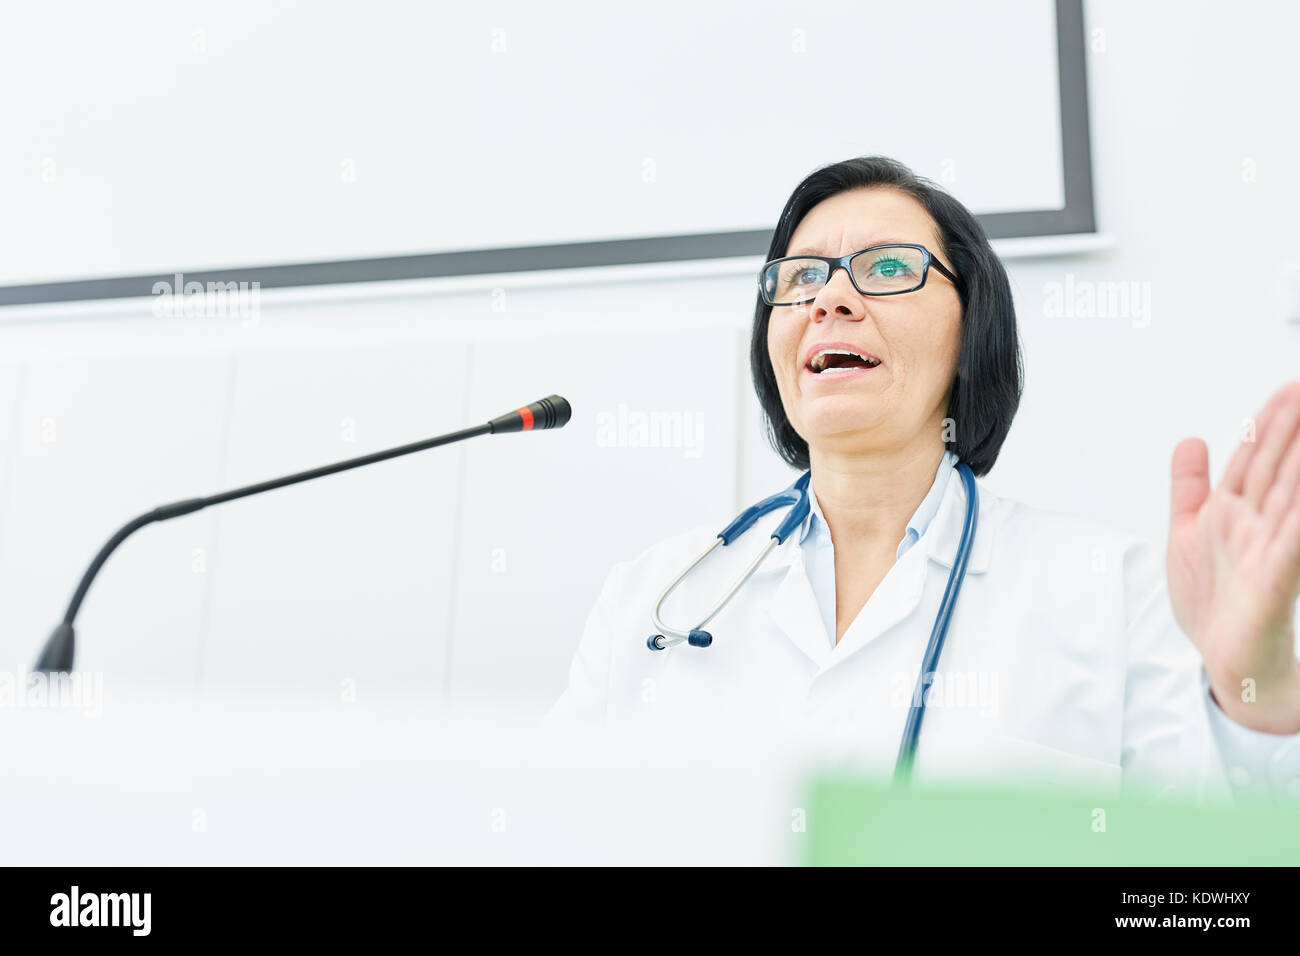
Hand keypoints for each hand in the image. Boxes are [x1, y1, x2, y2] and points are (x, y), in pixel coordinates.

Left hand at [1166, 381, 1299, 733]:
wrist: (1228, 659)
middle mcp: (1257, 525)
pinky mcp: (1277, 579)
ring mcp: (1270, 549)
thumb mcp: (1186, 533)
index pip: (1255, 457)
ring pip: (1291, 495)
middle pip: (1277, 466)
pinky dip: (1298, 521)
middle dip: (1293, 428)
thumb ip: (1189, 487)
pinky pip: (1294, 543)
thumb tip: (1191, 439)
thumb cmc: (1215, 600)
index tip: (1290, 387)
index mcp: (1233, 511)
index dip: (1269, 422)